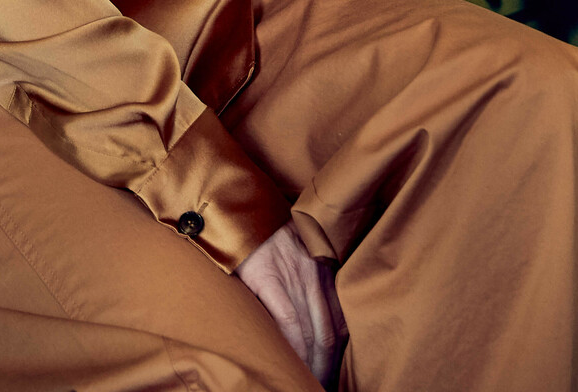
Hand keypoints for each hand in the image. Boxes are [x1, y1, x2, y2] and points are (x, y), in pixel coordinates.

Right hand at [235, 222, 347, 388]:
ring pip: (314, 332)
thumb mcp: (295, 250)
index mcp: (323, 269)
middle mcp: (314, 274)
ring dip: (313, 364)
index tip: (332, 374)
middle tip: (321, 385)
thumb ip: (307, 278)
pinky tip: (291, 363)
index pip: (340, 322)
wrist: (237, 204)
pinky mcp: (269, 277)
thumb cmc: (263, 231)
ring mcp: (294, 276)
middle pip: (331, 334)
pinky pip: (289, 320)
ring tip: (307, 382)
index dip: (339, 355)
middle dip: (327, 367)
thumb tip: (312, 318)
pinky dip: (294, 347)